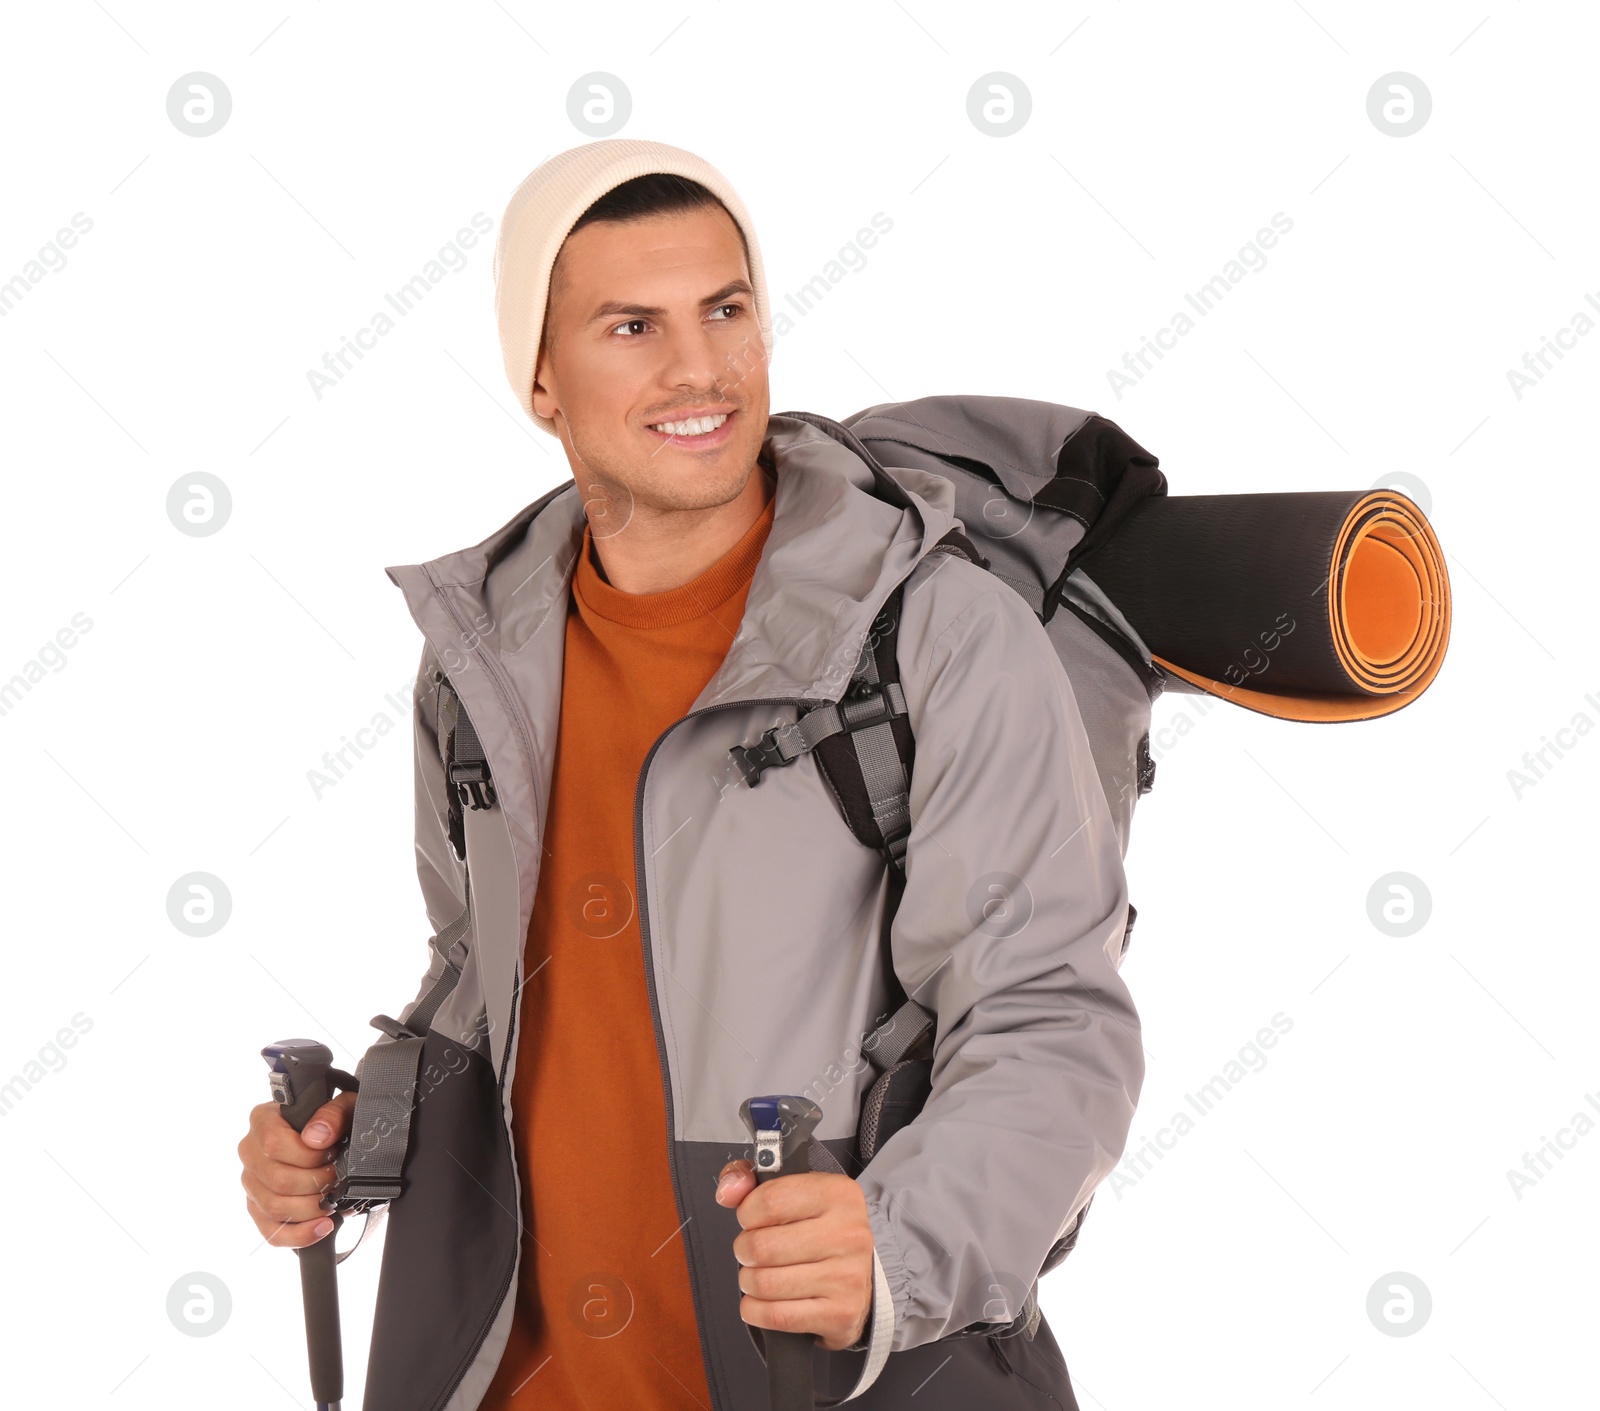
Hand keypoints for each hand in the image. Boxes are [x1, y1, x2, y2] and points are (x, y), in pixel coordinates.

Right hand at [237, 1090, 357, 1246]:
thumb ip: (333, 1114)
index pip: (273, 1144)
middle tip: (337, 1178)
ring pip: (274, 1208)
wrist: (338, 1139)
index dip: (307, 1155)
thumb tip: (316, 1137)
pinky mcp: (259, 1209)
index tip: (331, 1154)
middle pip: (277, 1180)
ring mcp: (252, 1183)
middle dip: (316, 1184)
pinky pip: (272, 1232)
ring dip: (312, 1209)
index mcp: (263, 1120)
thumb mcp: (346, 1106)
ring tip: (333, 1200)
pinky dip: (300, 1235)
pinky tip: (323, 1227)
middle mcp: (250, 1151)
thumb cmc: (337, 1120)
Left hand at [715, 1159, 873, 1351]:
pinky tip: (761, 1300)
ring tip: (758, 1274)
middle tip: (751, 1251)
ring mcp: (846, 1276)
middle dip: (744, 1250)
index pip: (771, 1200)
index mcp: (837, 1194)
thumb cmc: (816, 1228)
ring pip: (766, 1284)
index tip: (750, 1219)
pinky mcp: (840, 1313)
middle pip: (763, 1246)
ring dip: (749, 1281)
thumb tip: (728, 1191)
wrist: (855, 1273)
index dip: (747, 1212)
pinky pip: (777, 1316)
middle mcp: (848, 1234)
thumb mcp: (790, 1188)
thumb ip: (748, 1177)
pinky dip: (755, 1310)